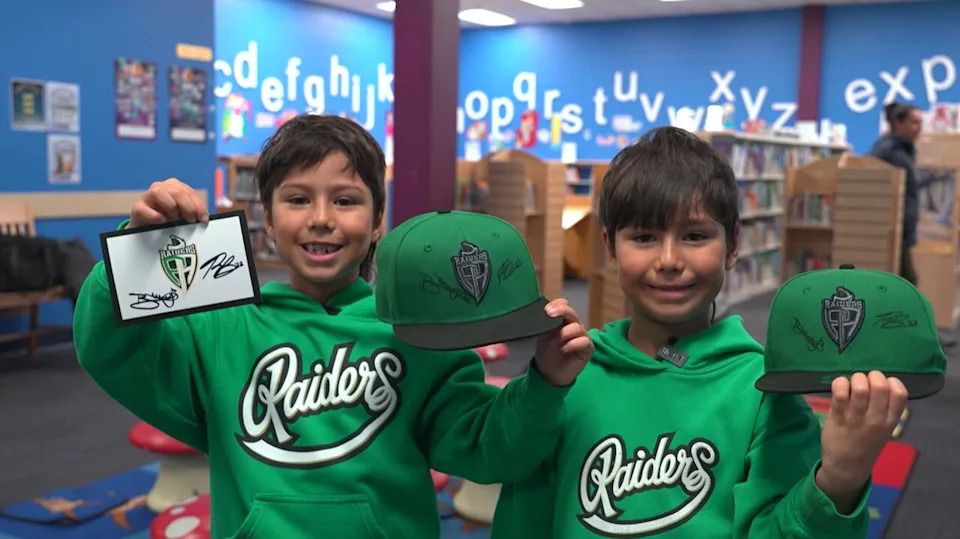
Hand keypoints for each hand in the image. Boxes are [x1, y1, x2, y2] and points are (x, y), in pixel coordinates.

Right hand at [130, 178, 208, 227]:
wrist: (147, 231)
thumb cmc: (169, 221)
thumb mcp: (184, 216)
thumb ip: (193, 213)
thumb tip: (204, 219)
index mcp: (176, 187)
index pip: (190, 193)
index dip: (199, 206)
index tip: (203, 219)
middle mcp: (162, 187)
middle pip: (177, 192)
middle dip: (188, 207)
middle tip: (191, 221)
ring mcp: (147, 196)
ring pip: (159, 193)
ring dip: (171, 208)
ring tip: (175, 220)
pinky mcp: (137, 207)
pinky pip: (144, 208)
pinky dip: (155, 216)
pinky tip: (162, 221)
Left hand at [533, 298, 592, 386]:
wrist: (549, 374)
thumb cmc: (546, 354)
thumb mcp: (543, 336)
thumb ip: (546, 324)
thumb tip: (546, 312)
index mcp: (562, 320)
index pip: (563, 305)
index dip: (557, 305)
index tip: (547, 309)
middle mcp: (573, 326)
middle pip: (572, 313)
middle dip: (562, 311)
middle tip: (551, 313)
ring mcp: (582, 336)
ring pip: (577, 327)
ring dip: (565, 333)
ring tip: (557, 341)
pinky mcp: (588, 349)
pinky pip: (584, 341)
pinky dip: (573, 344)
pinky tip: (565, 348)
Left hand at [816, 371, 907, 513]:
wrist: (847, 467)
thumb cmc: (865, 443)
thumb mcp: (884, 429)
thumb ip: (884, 409)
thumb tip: (878, 382)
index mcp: (890, 421)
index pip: (900, 393)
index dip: (891, 381)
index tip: (882, 384)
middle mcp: (876, 419)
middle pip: (880, 386)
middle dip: (871, 376)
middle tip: (864, 382)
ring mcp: (857, 419)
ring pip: (860, 388)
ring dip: (855, 379)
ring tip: (851, 385)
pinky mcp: (838, 418)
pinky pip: (840, 394)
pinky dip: (840, 383)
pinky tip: (839, 387)